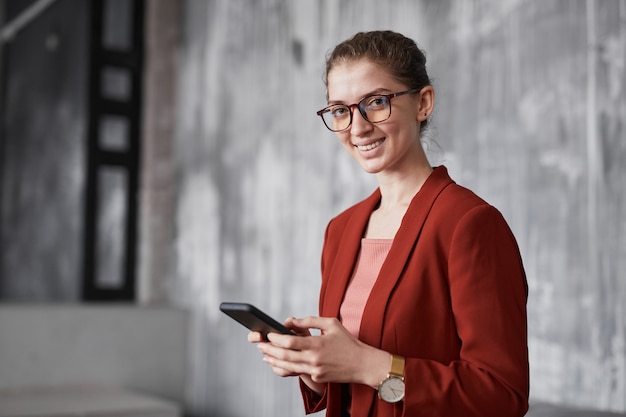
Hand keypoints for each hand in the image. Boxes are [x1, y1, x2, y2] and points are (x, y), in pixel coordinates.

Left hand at [256, 316, 389, 388]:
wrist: (363, 364)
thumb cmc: (348, 342)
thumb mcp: (331, 324)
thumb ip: (310, 320)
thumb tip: (291, 321)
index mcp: (317, 344)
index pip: (289, 341)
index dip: (276, 339)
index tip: (268, 334)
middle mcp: (314, 358)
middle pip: (285, 355)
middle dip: (269, 350)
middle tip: (260, 345)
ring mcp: (315, 370)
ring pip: (289, 366)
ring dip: (274, 361)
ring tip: (265, 356)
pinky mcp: (318, 377)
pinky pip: (298, 372)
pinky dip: (286, 368)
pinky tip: (279, 363)